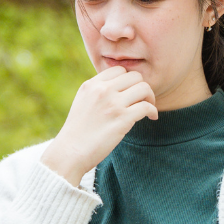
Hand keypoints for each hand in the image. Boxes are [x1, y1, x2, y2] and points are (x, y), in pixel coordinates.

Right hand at [39, 67, 158, 185]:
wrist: (70, 153)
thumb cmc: (77, 133)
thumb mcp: (82, 103)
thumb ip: (97, 93)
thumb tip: (119, 89)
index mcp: (91, 85)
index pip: (119, 70)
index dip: (128, 81)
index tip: (130, 93)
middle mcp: (102, 90)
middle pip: (135, 76)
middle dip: (141, 87)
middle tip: (142, 100)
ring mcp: (113, 104)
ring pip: (144, 88)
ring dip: (150, 97)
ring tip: (148, 109)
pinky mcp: (122, 118)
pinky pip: (147, 107)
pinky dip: (153, 111)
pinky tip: (152, 117)